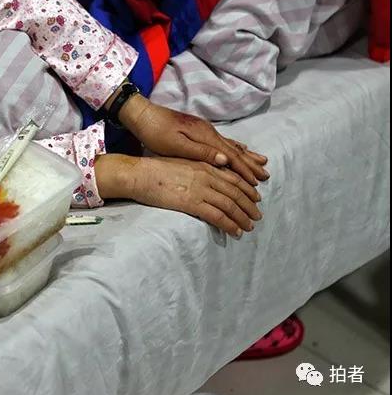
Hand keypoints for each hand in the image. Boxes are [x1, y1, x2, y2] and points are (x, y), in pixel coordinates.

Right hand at [96, 154, 262, 236]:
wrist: (139, 174)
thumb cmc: (154, 169)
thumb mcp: (180, 163)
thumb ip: (197, 168)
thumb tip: (207, 177)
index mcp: (205, 165)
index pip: (233, 178)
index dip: (247, 189)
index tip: (255, 198)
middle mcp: (207, 176)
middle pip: (236, 192)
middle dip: (249, 206)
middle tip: (257, 216)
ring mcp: (200, 189)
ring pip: (230, 205)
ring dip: (242, 217)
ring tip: (249, 227)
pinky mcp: (192, 203)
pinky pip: (217, 216)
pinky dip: (229, 224)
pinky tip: (235, 231)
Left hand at [117, 94, 268, 185]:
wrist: (143, 114)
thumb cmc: (155, 132)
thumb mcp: (175, 145)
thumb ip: (200, 152)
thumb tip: (224, 159)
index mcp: (205, 137)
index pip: (231, 156)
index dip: (245, 170)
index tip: (257, 183)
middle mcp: (209, 132)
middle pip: (235, 150)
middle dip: (251, 164)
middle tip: (266, 176)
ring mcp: (205, 130)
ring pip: (232, 145)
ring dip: (247, 156)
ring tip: (261, 163)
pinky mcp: (198, 130)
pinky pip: (223, 141)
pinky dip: (235, 148)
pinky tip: (240, 148)